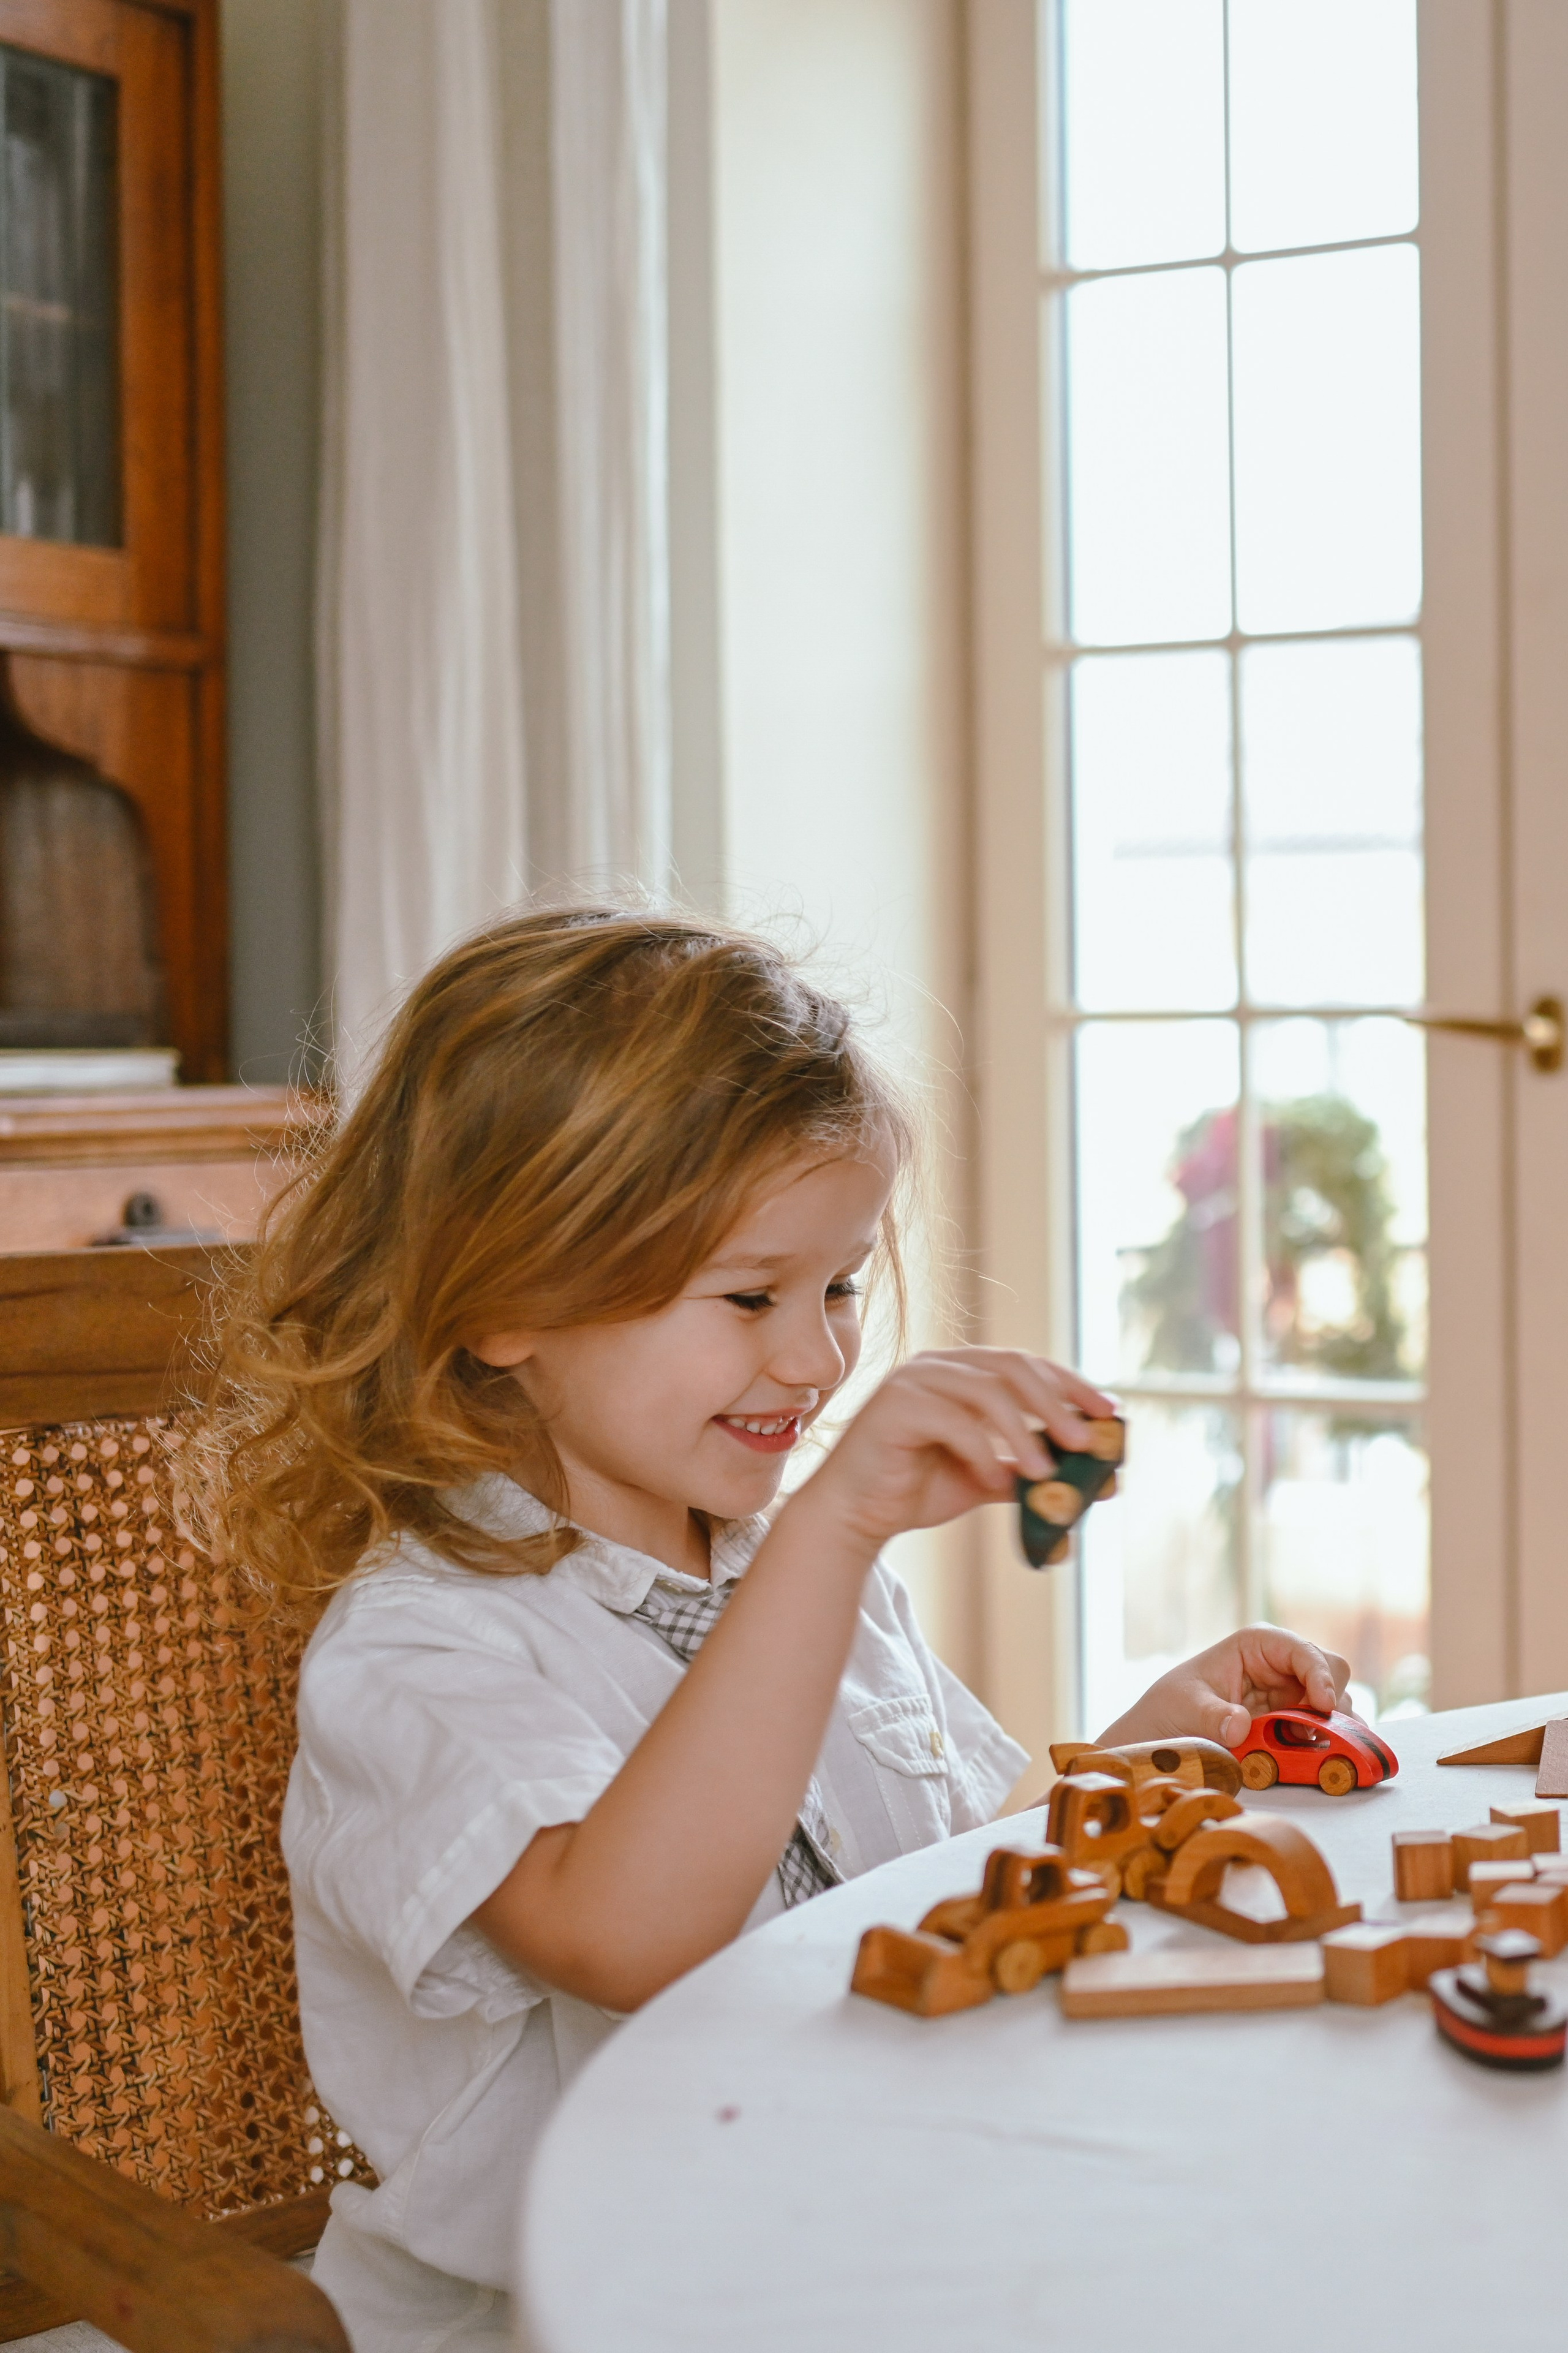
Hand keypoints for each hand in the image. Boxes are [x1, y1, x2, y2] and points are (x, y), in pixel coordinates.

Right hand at [794, 1348, 1116, 1554]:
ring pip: (987, 1391)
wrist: (856, 1515)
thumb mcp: (989, 1477)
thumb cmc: (918, 1490)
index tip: (1110, 1413)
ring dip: (1025, 1433)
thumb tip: (1101, 1480)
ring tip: (1045, 1474)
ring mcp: (914, 1381)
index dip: (1073, 1385)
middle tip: (1086, 1443)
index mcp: (963, 1372)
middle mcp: (939, 1366)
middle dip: (1057, 1404)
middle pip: (1013, 1368)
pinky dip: (982, 1451)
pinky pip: (952, 1421)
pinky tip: (994, 1480)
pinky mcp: (893, 1406)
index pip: (1028, 1365)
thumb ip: (1033, 1471)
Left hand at [1096, 1624, 1352, 1750]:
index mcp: (1257, 1644)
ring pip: (1335, 1701)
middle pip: (1331, 1671)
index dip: (1319, 1674)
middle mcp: (1281, 1664)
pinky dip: (1327, 1741)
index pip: (1302, 1650)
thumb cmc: (1172, 1705)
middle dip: (1332, 1699)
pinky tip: (1313, 1756)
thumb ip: (1213, 1716)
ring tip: (1308, 1747)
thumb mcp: (1186, 1707)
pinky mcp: (1294, 1721)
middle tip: (1319, 1731)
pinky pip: (1325, 1728)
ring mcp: (1291, 1693)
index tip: (1323, 1705)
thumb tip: (1239, 1727)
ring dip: (1330, 1725)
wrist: (1162, 1732)